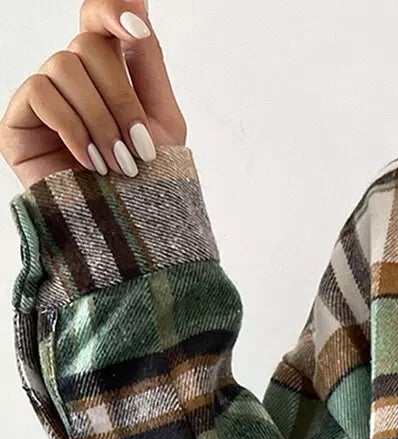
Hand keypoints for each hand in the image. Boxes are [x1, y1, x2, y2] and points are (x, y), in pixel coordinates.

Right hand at [2, 3, 184, 189]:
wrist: (132, 236)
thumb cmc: (150, 185)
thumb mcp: (161, 118)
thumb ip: (147, 59)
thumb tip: (138, 4)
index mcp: (105, 75)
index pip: (96, 19)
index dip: (111, 10)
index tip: (136, 30)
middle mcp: (71, 80)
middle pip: (89, 44)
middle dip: (120, 97)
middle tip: (138, 148)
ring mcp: (42, 98)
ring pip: (65, 65)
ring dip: (100, 118)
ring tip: (118, 164)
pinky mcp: (17, 121)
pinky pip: (41, 92)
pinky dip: (72, 127)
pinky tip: (89, 162)